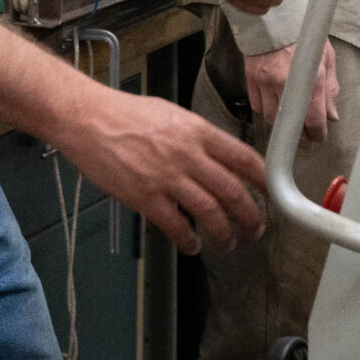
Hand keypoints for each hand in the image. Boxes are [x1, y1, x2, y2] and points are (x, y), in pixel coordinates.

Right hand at [55, 86, 267, 255]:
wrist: (88, 118)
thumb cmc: (124, 113)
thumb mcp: (171, 114)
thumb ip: (197, 137)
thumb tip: (217, 156)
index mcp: (197, 131)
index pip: (244, 158)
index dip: (264, 180)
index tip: (271, 194)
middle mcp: (188, 154)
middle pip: (233, 191)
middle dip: (251, 216)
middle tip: (255, 228)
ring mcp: (167, 177)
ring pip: (210, 212)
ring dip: (225, 233)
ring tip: (228, 242)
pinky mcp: (145, 196)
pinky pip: (176, 226)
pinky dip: (188, 240)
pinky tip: (192, 245)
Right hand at [245, 41, 339, 141]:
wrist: (274, 17)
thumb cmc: (303, 34)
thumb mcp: (325, 56)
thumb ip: (330, 88)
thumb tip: (331, 115)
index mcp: (311, 77)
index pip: (314, 119)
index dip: (318, 134)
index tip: (319, 137)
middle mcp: (287, 83)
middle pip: (291, 125)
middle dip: (300, 137)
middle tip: (306, 141)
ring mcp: (266, 82)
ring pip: (272, 118)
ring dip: (282, 125)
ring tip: (290, 125)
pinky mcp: (251, 79)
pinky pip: (257, 106)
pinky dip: (266, 111)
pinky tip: (274, 108)